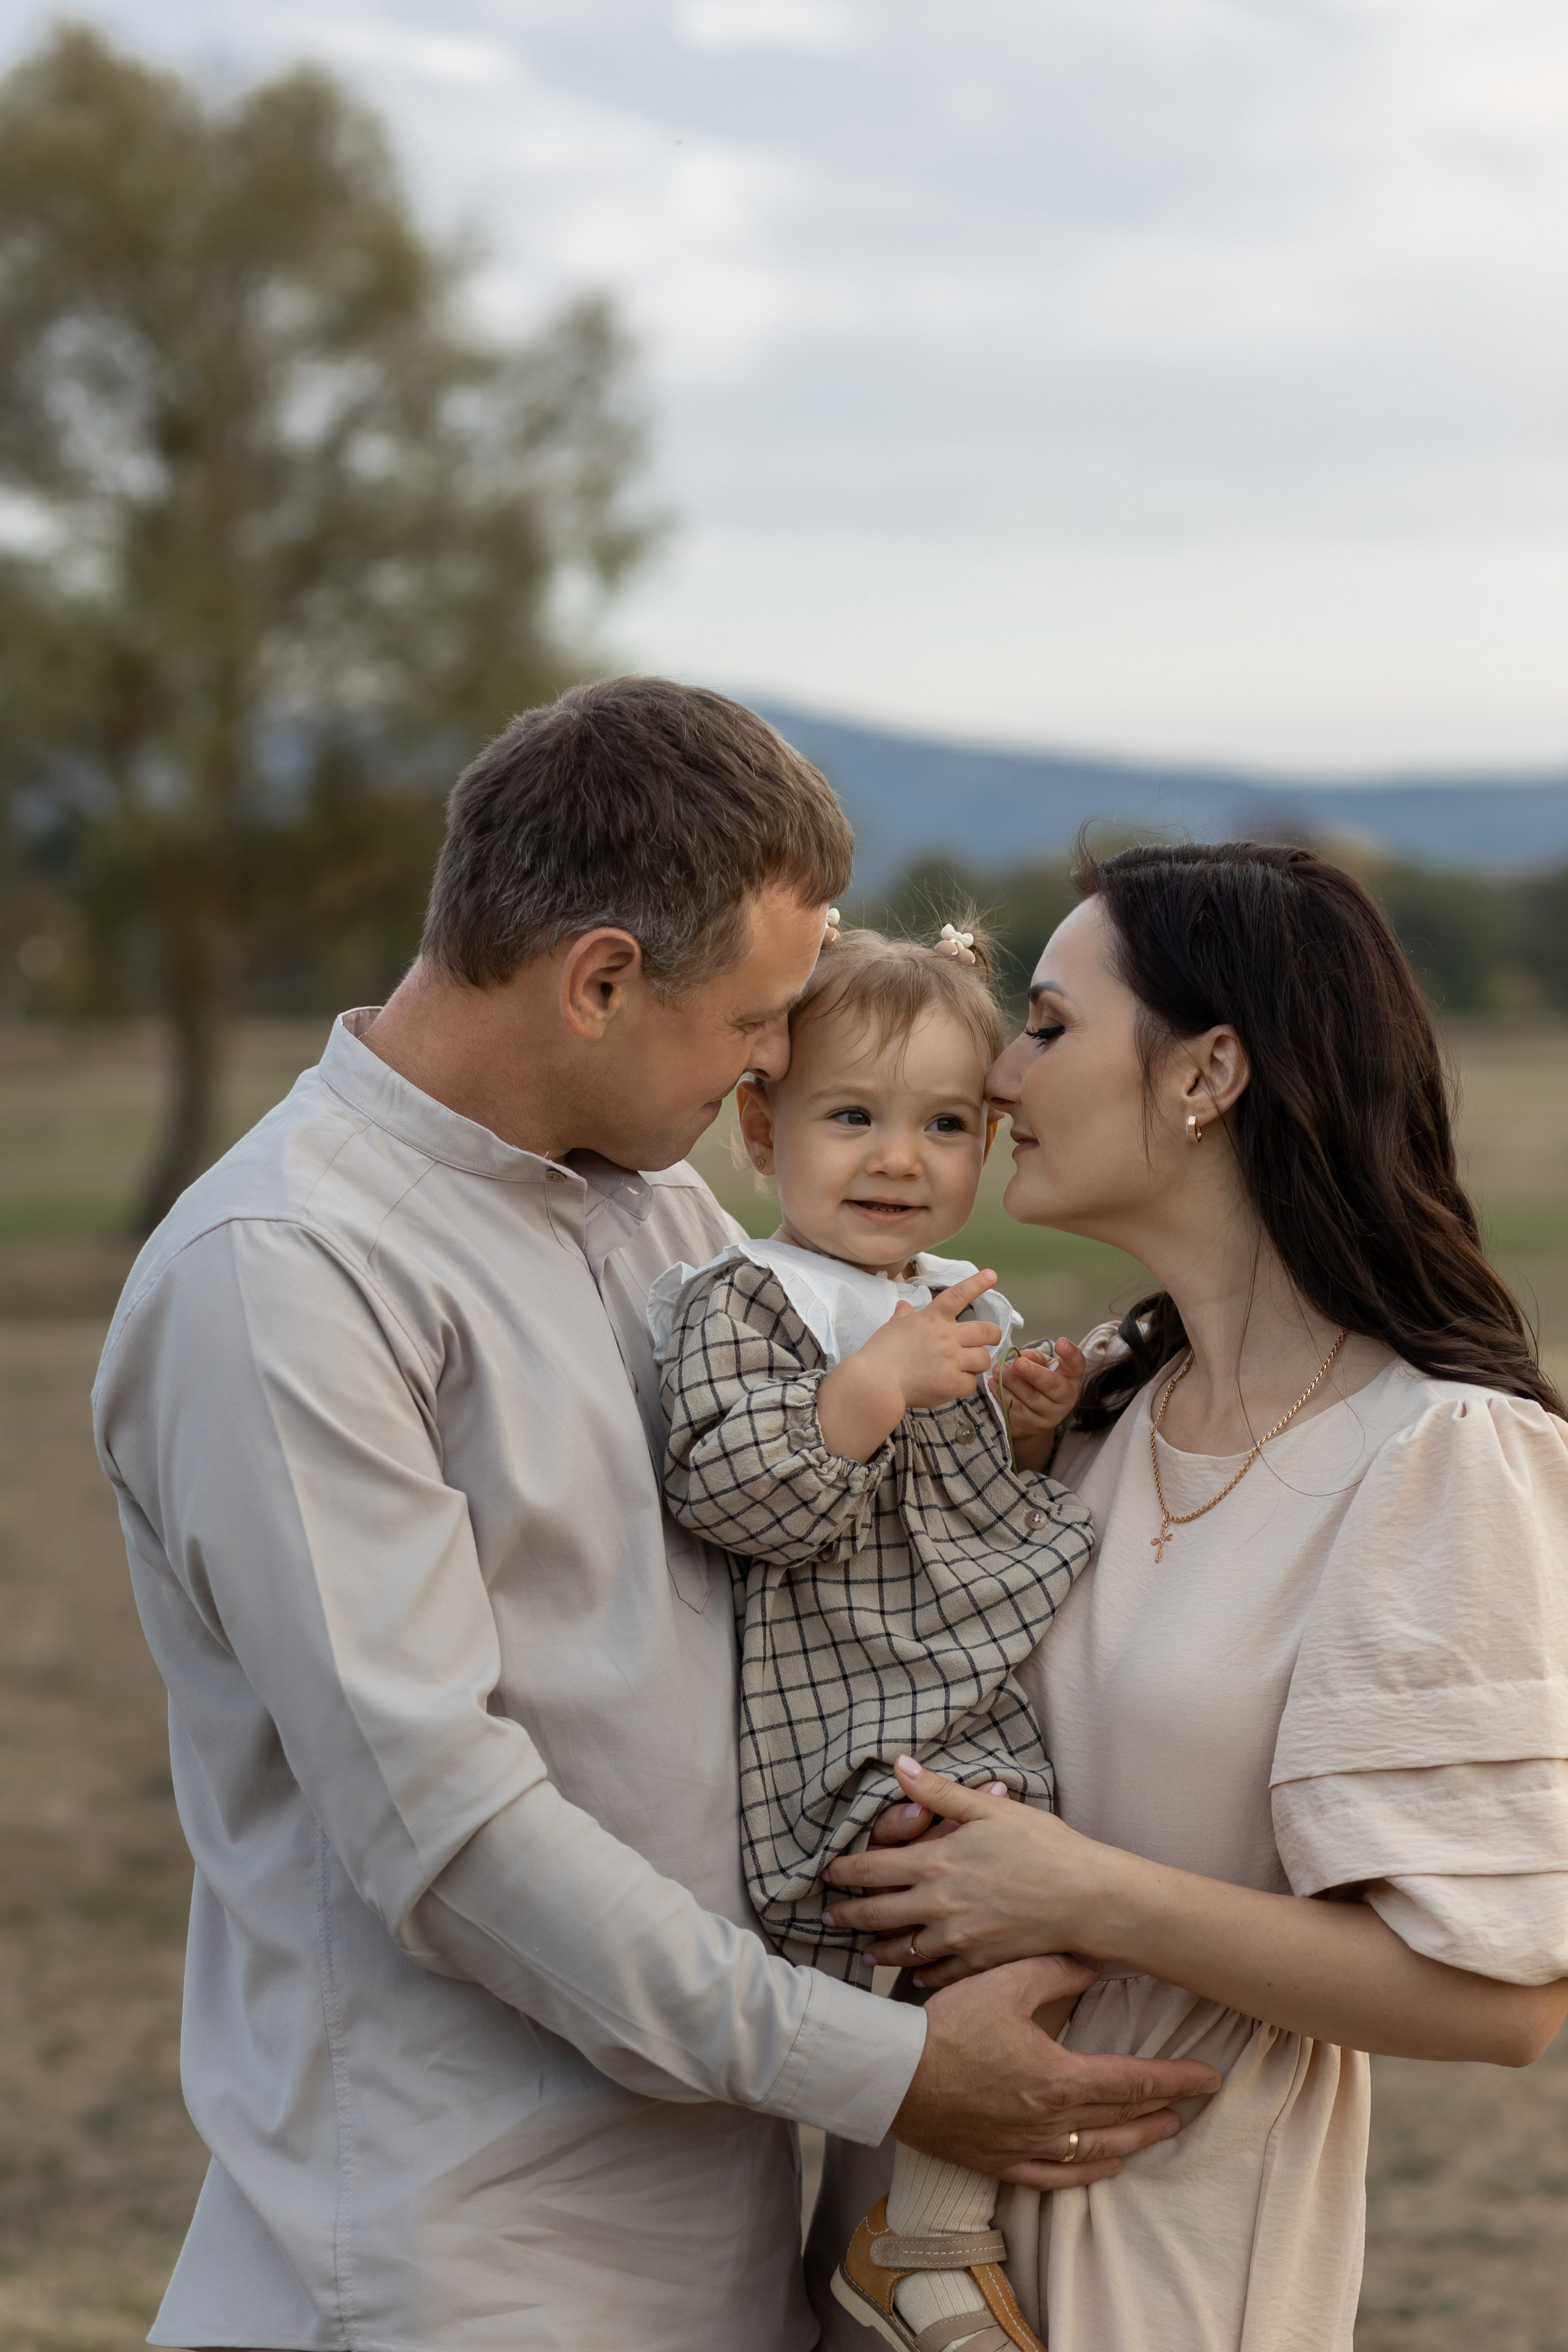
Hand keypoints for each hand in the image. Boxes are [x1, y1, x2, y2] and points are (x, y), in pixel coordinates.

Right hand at [816, 1269, 1001, 1462]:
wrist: (876, 1381)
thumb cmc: (881, 1352)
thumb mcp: (892, 1327)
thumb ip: (903, 1316)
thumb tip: (903, 1306)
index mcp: (932, 1319)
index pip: (958, 1295)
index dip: (976, 1284)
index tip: (991, 1275)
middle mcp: (946, 1336)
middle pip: (986, 1331)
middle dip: (993, 1335)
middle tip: (990, 1340)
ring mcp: (951, 1360)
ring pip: (983, 1358)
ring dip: (977, 1363)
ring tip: (966, 1367)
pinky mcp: (952, 1384)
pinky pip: (971, 1383)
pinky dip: (964, 1385)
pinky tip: (952, 1385)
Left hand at [825, 1758, 1118, 1978]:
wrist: (1087, 1898)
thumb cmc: (1043, 1846)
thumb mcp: (989, 1809)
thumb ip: (939, 1792)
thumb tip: (899, 1765)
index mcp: (935, 1863)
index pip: (872, 1869)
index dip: (844, 1871)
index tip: (827, 1873)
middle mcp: (937, 1905)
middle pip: (876, 1914)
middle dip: (847, 1915)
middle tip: (829, 1917)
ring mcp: (957, 1939)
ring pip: (902, 1950)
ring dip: (878, 1950)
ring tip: (864, 1951)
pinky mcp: (979, 1963)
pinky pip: (938, 1975)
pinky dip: (921, 1976)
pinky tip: (915, 1975)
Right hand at [892, 1956, 1218, 2188]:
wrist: (891, 2074)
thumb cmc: (946, 2024)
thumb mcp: (1005, 1982)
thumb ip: (1056, 1971)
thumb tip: (1094, 1962)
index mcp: (1057, 2078)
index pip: (1133, 2081)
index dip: (1177, 2080)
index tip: (1209, 2079)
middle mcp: (1049, 2122)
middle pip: (1121, 2120)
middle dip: (1163, 2109)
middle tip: (1194, 2102)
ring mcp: (1024, 2148)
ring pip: (1094, 2152)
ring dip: (1134, 2142)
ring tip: (1161, 2131)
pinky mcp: (997, 2162)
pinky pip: (1053, 2179)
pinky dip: (1085, 2176)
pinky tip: (1104, 2170)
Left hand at [996, 1336, 1084, 1472]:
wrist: (1034, 1417)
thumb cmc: (1039, 1383)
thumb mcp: (1041, 1366)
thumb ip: (1035, 1358)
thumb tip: (1022, 1356)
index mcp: (1070, 1378)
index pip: (1076, 1365)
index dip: (1070, 1354)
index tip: (1061, 1342)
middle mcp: (1065, 1399)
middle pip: (1052, 1386)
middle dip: (1034, 1374)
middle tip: (1018, 1363)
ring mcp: (1049, 1416)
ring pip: (1030, 1399)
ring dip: (1012, 1383)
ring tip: (998, 1370)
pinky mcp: (1031, 1426)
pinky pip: (1016, 1410)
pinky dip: (1003, 1395)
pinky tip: (993, 1384)